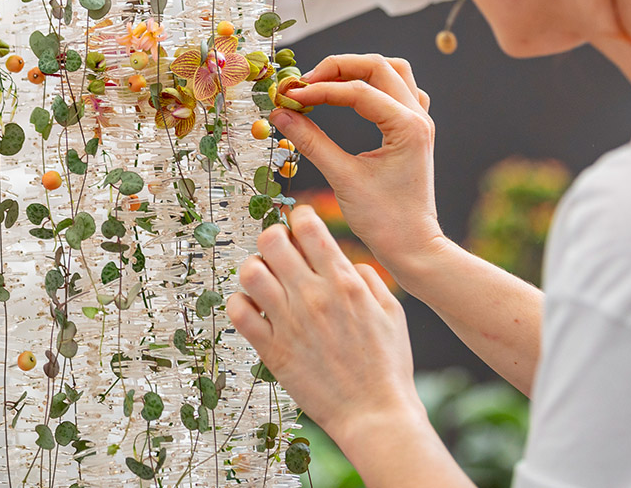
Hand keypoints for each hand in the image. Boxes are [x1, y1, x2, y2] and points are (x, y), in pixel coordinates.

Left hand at [226, 206, 426, 443]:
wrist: (375, 414)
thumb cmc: (388, 365)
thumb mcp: (392, 312)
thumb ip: (368, 277)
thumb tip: (344, 261)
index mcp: (344, 282)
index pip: (308, 225)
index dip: (300, 217)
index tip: (300, 225)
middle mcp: (313, 296)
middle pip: (271, 240)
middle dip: (274, 237)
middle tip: (280, 251)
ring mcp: (289, 322)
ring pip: (250, 272)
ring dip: (255, 268)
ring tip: (266, 280)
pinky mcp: (272, 350)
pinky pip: (238, 312)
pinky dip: (240, 303)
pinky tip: (255, 308)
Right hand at [270, 54, 443, 272]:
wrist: (413, 246)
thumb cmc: (384, 221)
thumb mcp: (342, 178)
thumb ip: (311, 142)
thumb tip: (280, 114)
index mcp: (407, 127)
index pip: (358, 90)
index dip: (320, 89)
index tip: (290, 96)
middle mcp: (418, 117)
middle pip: (379, 66)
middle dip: (338, 68)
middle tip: (305, 84)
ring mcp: (420, 122)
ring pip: (393, 71)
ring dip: (359, 70)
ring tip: (326, 83)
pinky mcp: (414, 131)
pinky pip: (399, 91)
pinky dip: (375, 85)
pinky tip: (354, 97)